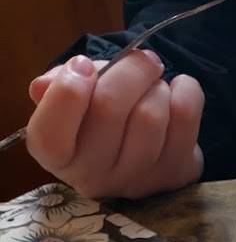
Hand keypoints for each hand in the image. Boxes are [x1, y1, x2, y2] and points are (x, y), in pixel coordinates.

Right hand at [25, 50, 204, 198]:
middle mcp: (94, 177)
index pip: (50, 135)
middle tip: (139, 58)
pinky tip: (176, 90)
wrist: (141, 141)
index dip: (67, 92)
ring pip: (150, 115)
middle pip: (109, 110)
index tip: (83, 65)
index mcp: (58, 158)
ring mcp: (138, 182)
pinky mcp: (176, 176)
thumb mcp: (68, 95)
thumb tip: (45, 87)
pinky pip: (185, 118)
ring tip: (154, 83)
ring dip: (156, 85)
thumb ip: (54, 86)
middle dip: (128, 70)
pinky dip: (185, 90)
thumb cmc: (97, 112)